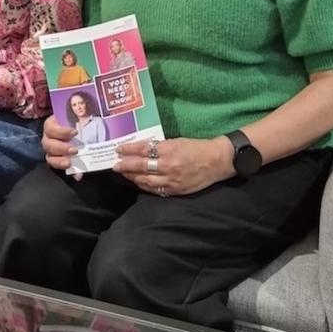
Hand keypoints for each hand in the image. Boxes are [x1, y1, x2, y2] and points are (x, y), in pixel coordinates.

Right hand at [42, 114, 80, 178]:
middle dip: (60, 147)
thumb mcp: (78, 114)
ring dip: (60, 160)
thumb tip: (95, 101)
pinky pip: (60, 168)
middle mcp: (49, 138)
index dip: (60, 131)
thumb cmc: (78, 119)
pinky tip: (78, 175)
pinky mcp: (59, 161)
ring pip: (49, 157)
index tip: (74, 132)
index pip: (50, 127)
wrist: (80, 129)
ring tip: (71, 162)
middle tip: (74, 150)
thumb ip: (85, 110)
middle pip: (47, 144)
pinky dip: (70, 172)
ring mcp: (52, 151)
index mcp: (53, 124)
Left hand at [112, 136, 234, 195]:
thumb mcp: (177, 141)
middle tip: (115, 164)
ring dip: (132, 177)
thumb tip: (142, 150)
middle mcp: (168, 165)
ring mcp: (172, 179)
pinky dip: (144, 186)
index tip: (119, 149)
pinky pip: (155, 190)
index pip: (143, 150)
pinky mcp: (175, 190)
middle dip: (125, 165)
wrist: (217, 162)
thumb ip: (160, 146)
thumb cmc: (197, 148)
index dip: (129, 150)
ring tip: (124, 173)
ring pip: (145, 180)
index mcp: (169, 149)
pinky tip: (138, 182)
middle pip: (141, 166)